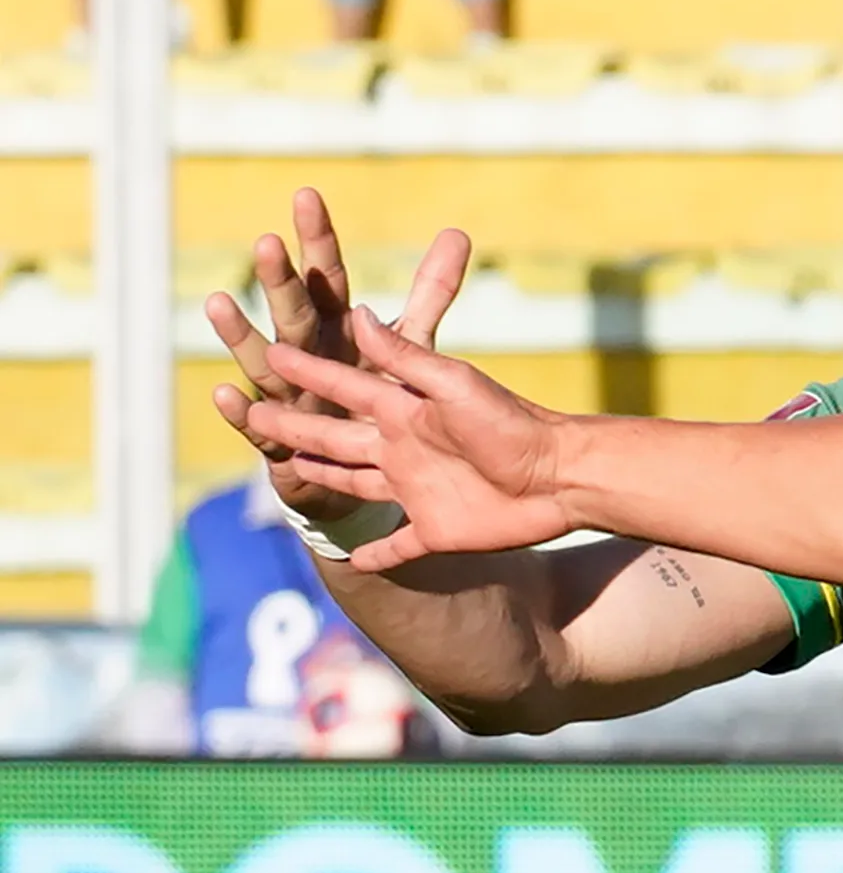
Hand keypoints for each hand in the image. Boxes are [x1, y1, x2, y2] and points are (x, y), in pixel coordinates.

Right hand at [206, 190, 469, 523]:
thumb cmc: (404, 409)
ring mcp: (304, 410)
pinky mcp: (298, 458)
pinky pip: (267, 436)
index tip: (306, 195)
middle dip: (283, 282)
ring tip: (221, 304)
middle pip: (300, 319)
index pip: (333, 283)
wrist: (406, 483)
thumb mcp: (420, 350)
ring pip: (269, 370)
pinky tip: (230, 396)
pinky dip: (247, 419)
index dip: (321, 243)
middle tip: (269, 244)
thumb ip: (430, 296)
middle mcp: (319, 369)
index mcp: (349, 340)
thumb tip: (454, 232)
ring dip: (244, 338)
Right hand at [242, 312, 578, 572]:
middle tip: (250, 414)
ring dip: (321, 478)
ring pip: (354, 483)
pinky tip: (350, 560)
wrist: (562, 476)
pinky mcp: (435, 531)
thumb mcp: (456, 385)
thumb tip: (360, 313)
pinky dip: (373, 554)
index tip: (267, 356)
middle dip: (293, 426)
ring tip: (286, 470)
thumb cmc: (514, 425)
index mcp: (405, 410)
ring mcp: (417, 491)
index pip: (344, 388)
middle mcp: (403, 447)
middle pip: (334, 437)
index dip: (307, 374)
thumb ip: (408, 357)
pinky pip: (396, 546)